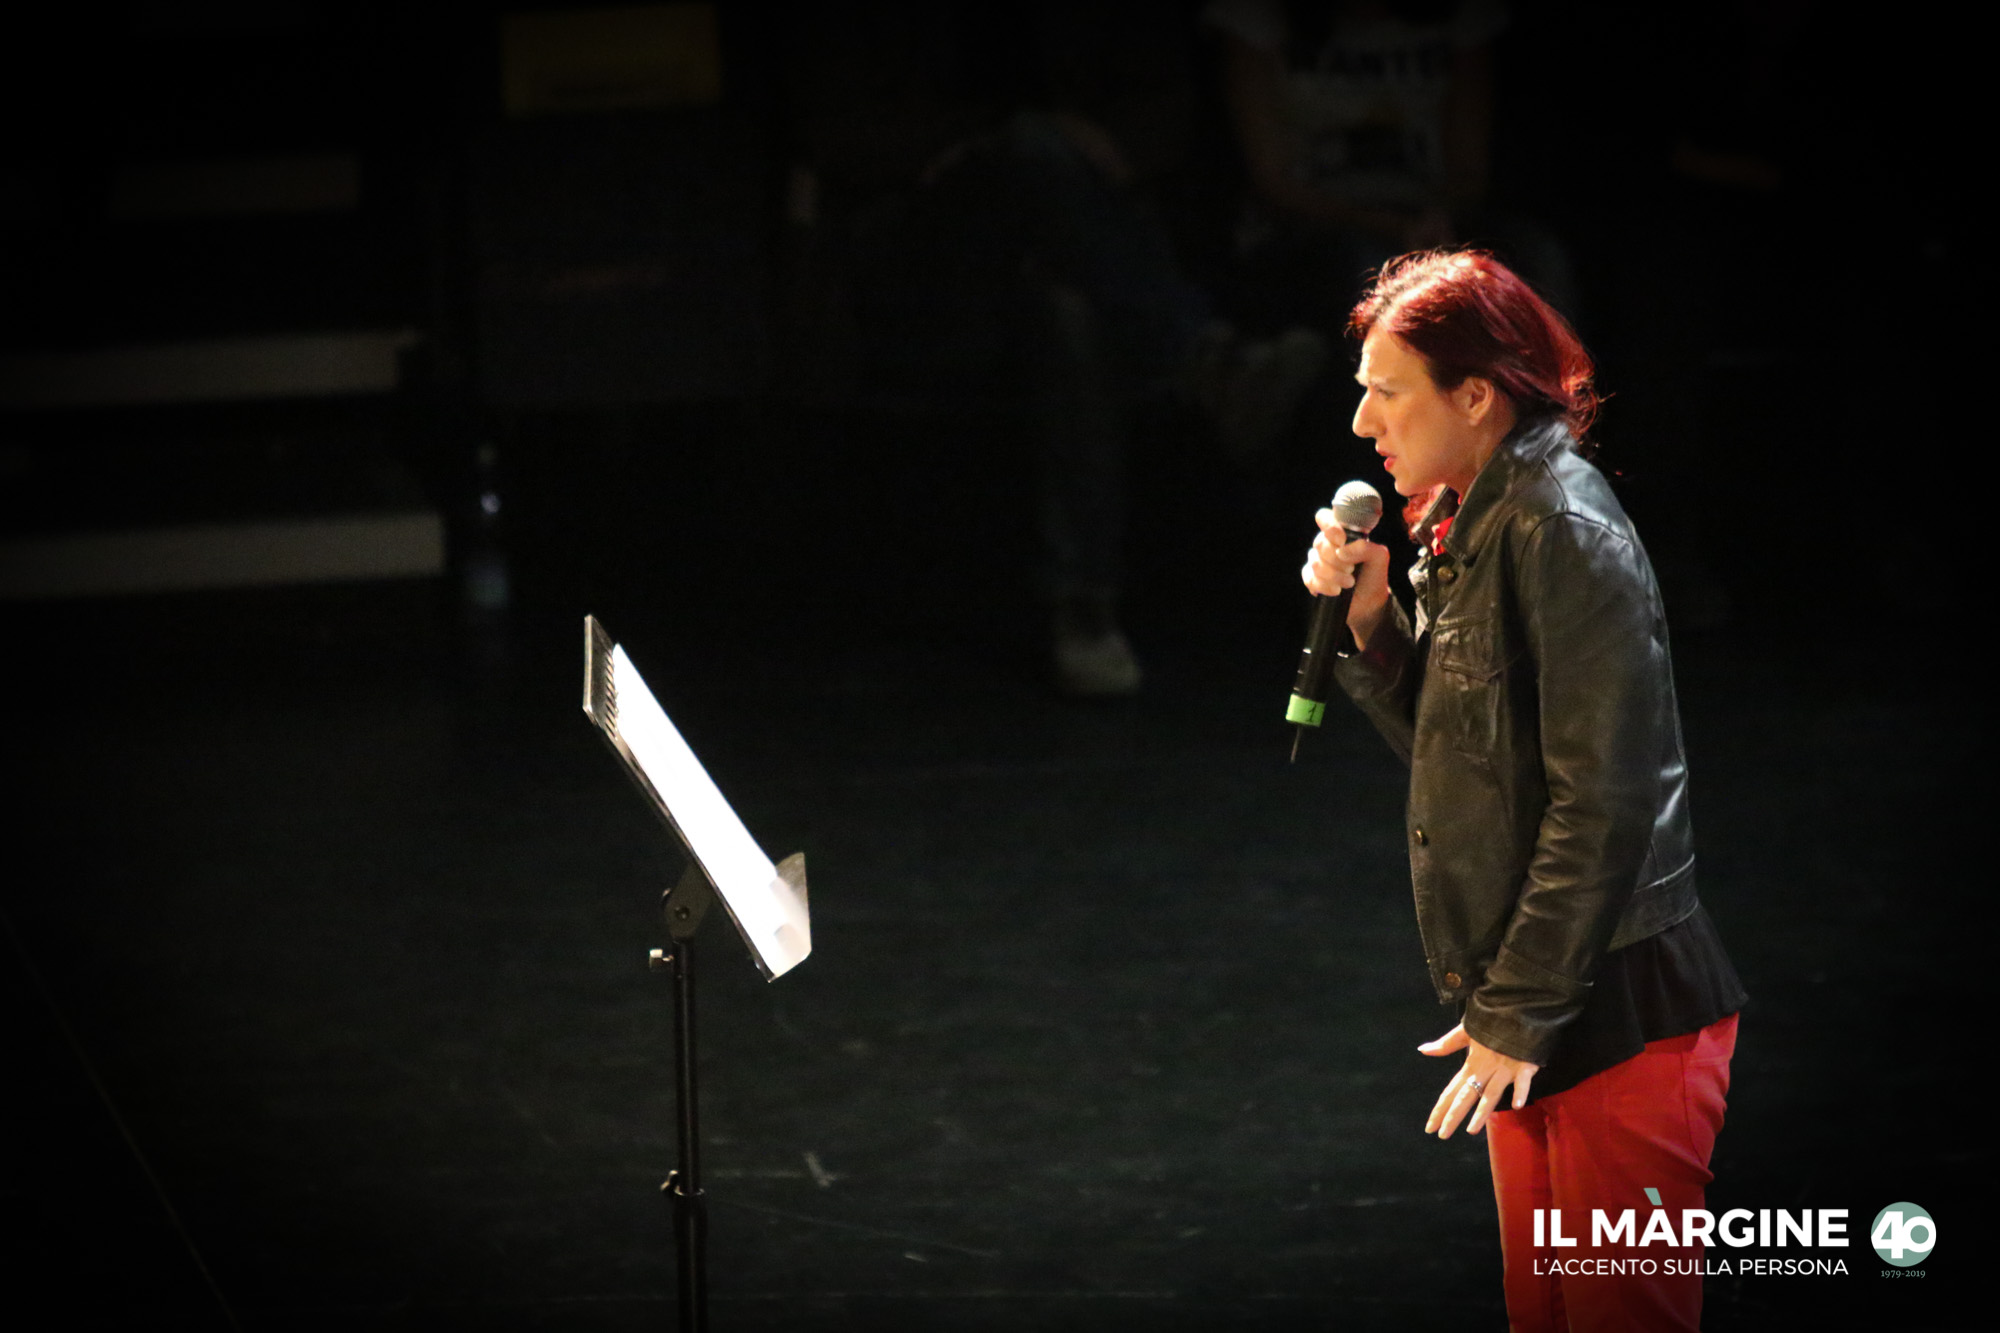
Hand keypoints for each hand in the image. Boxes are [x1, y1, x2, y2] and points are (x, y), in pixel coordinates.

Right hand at [1302, 510, 1390, 643]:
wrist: (1368, 602)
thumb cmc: (1373, 574)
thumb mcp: (1379, 557)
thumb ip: (1367, 547)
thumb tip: (1343, 550)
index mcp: (1340, 533)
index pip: (1324, 518)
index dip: (1330, 527)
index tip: (1342, 541)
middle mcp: (1326, 544)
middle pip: (1320, 544)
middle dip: (1337, 560)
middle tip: (1352, 569)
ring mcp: (1316, 560)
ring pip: (1316, 563)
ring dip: (1334, 576)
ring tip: (1349, 583)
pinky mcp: (1311, 578)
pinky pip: (1310, 578)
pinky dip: (1325, 586)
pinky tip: (1336, 591)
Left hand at [1420, 1023, 1538, 1138]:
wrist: (1516, 1009)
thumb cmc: (1492, 1022)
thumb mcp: (1466, 1031)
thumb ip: (1446, 1044)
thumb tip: (1422, 1049)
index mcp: (1471, 1064)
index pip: (1452, 1090)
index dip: (1440, 1108)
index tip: (1430, 1127)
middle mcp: (1486, 1069)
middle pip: (1467, 1096)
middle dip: (1454, 1115)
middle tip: (1443, 1135)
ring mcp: (1505, 1069)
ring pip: (1491, 1093)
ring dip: (1481, 1111)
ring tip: (1471, 1130)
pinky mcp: (1525, 1066)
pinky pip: (1522, 1080)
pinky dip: (1520, 1091)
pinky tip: (1516, 1105)